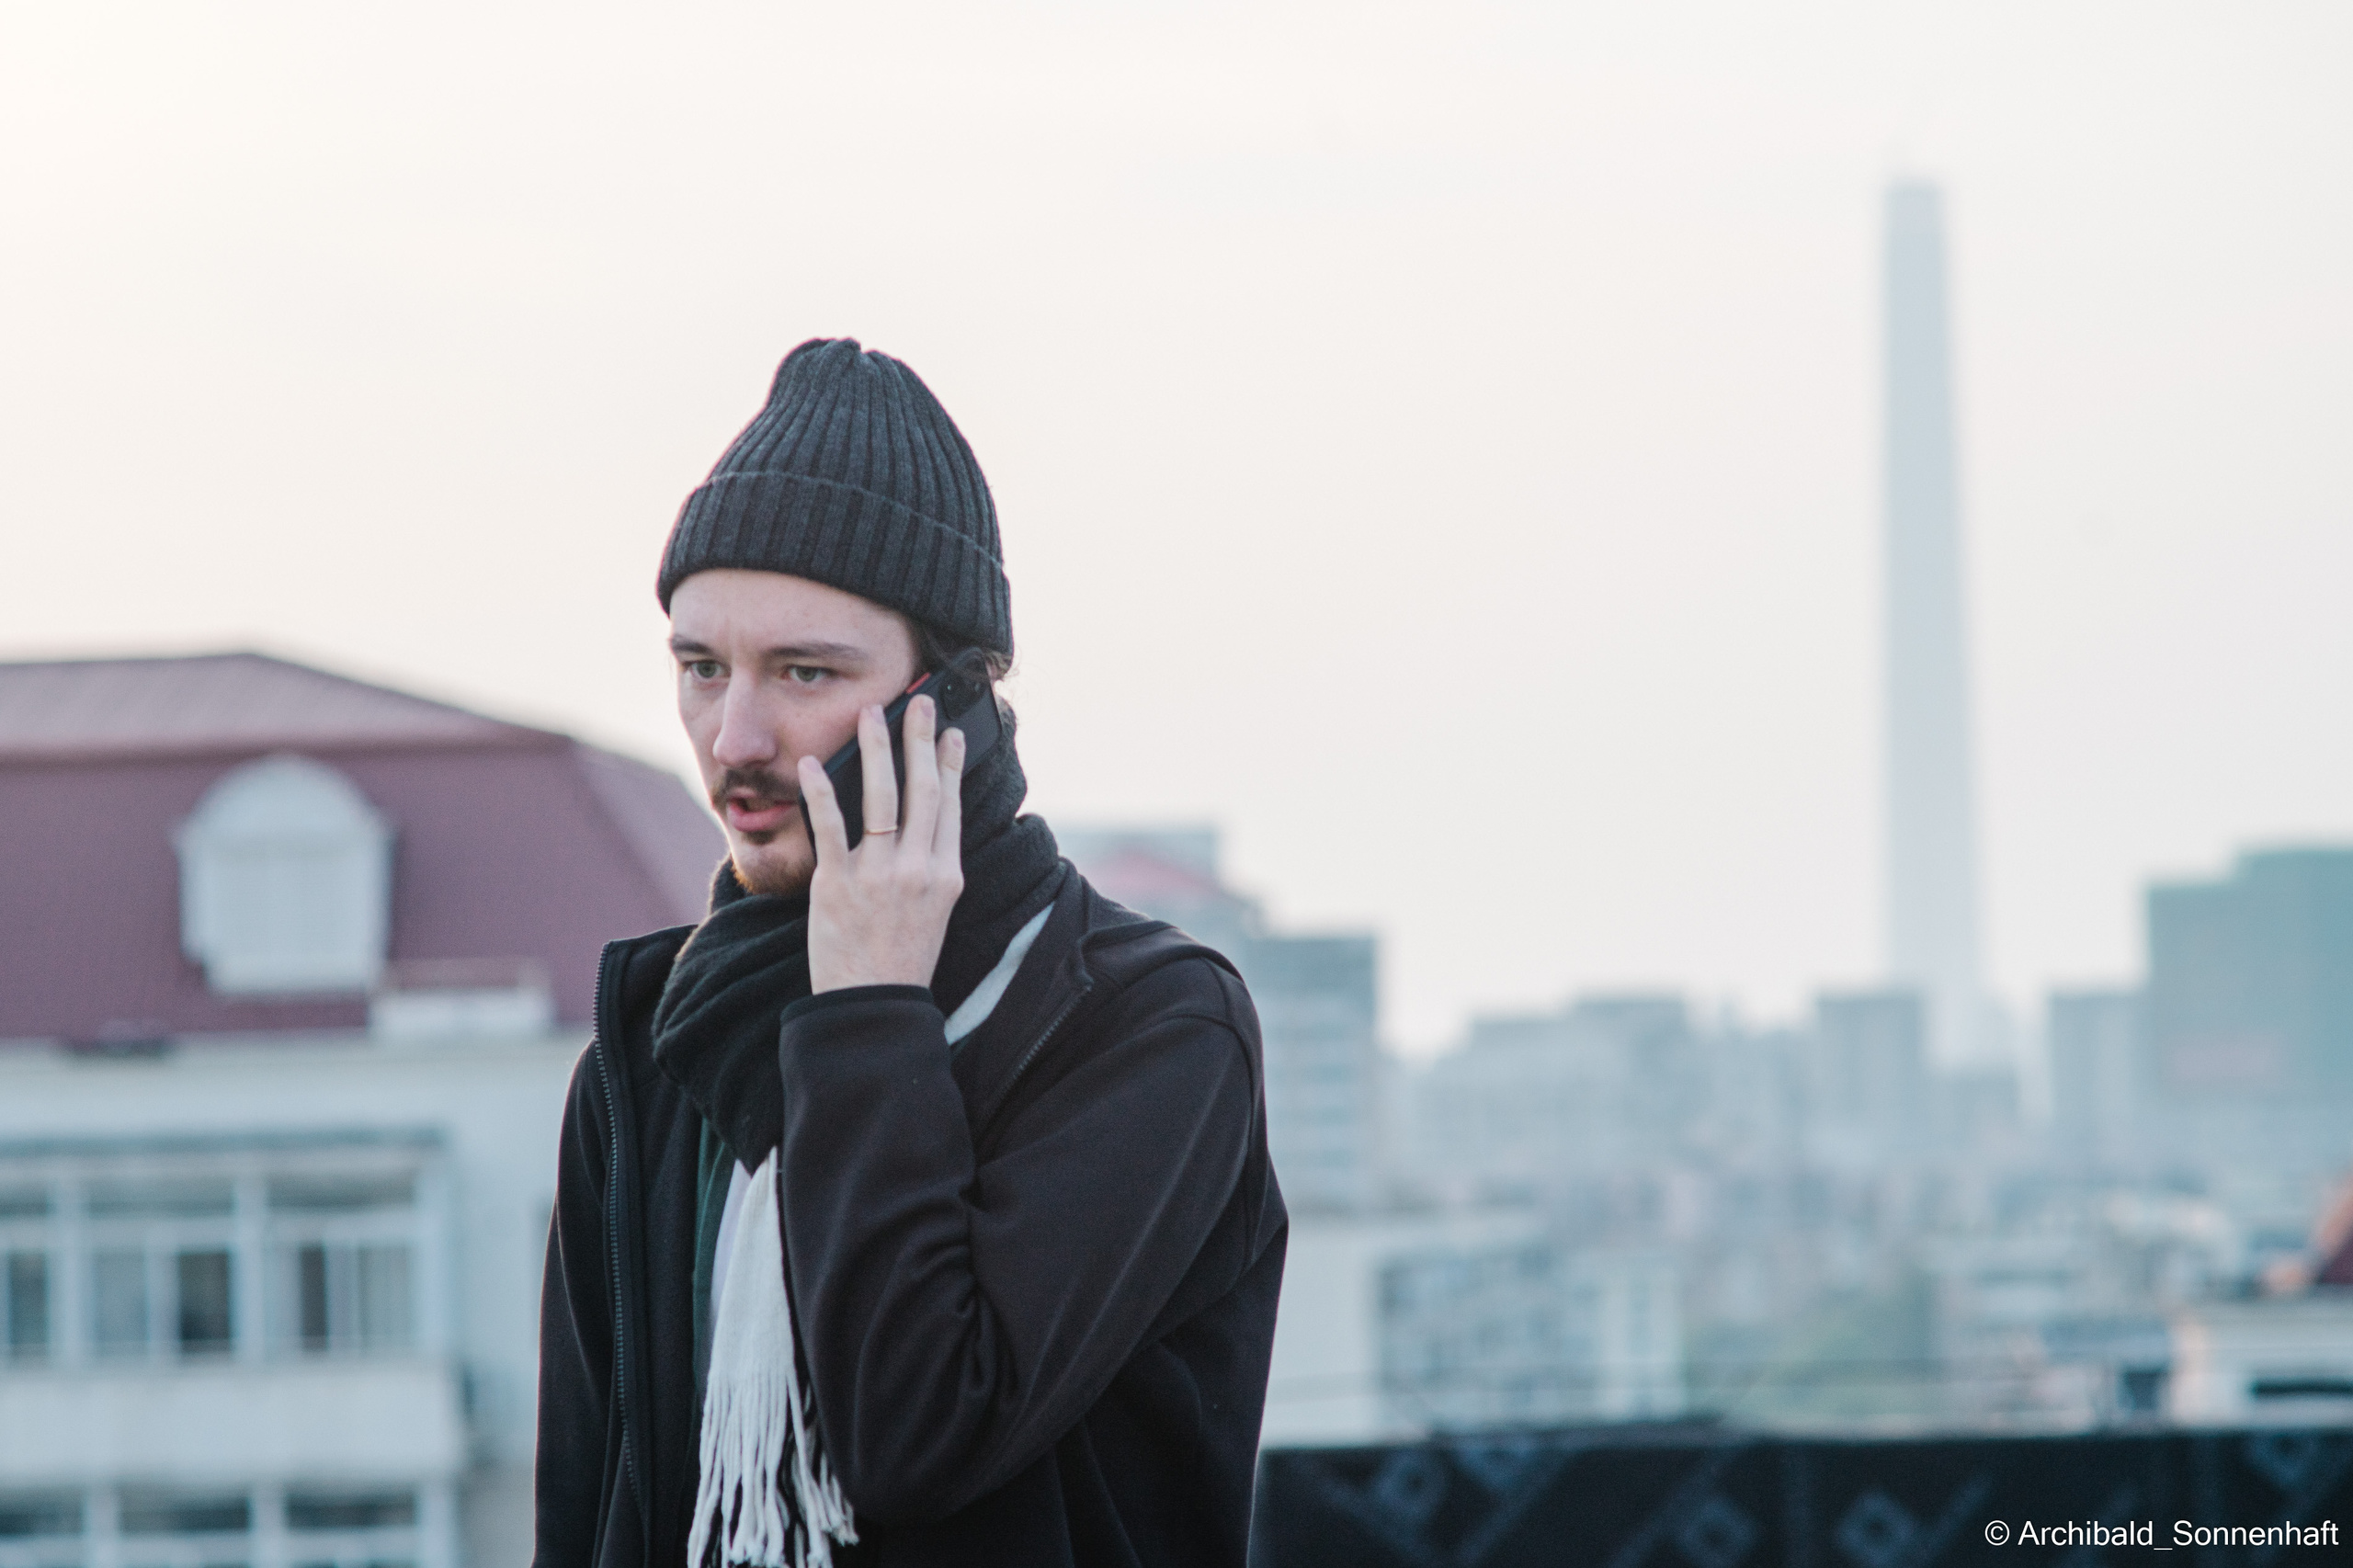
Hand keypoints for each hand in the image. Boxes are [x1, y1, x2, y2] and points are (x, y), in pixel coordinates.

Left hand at [798, 695, 967, 993]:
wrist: (872, 1004)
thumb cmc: (902, 962)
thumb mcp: (935, 912)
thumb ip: (931, 868)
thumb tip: (922, 827)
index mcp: (946, 875)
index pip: (950, 806)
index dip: (949, 764)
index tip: (950, 733)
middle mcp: (917, 869)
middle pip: (922, 790)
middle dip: (920, 740)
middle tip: (919, 702)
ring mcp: (878, 874)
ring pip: (881, 797)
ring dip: (876, 749)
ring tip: (872, 714)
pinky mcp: (837, 884)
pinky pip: (829, 827)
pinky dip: (820, 791)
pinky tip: (812, 763)